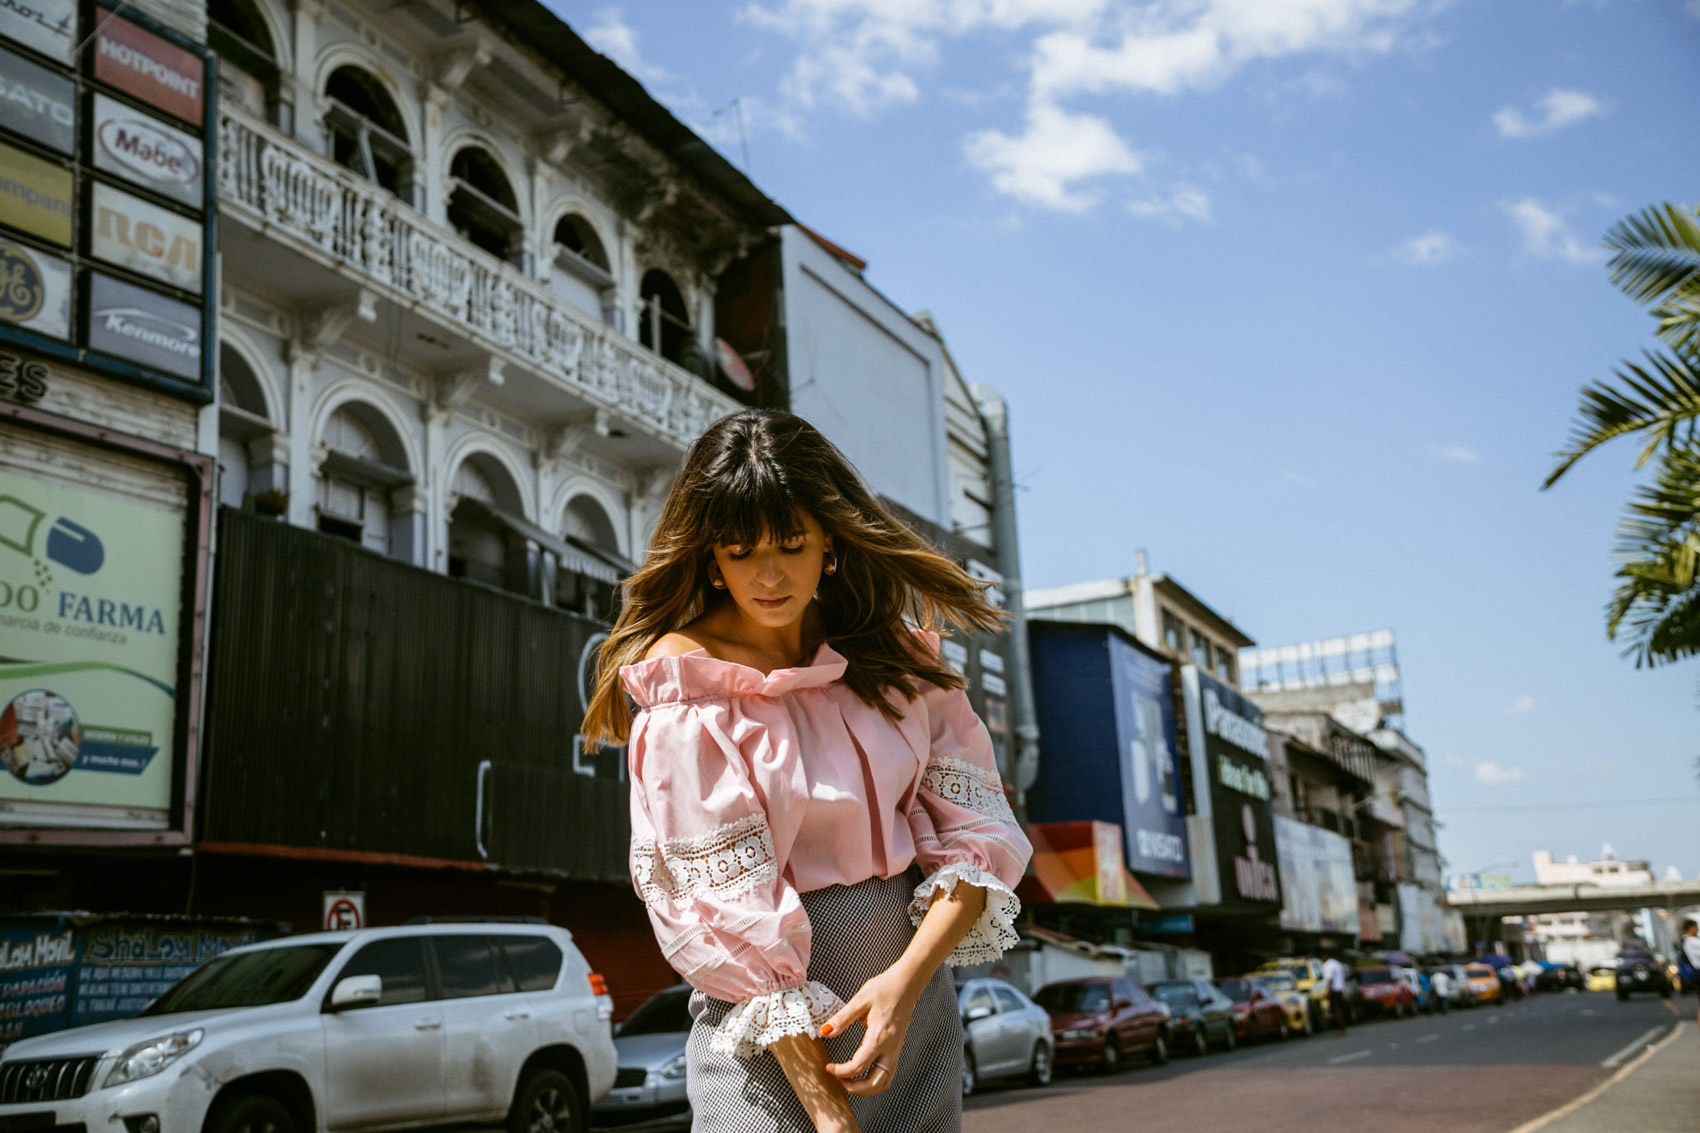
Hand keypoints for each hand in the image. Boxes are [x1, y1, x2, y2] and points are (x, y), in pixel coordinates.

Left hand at [820, 965, 922, 1095]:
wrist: (906, 983)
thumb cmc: (884, 988)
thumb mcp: (860, 1000)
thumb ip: (842, 1018)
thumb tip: (824, 1032)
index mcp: (879, 1037)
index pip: (859, 1066)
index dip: (841, 1072)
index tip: (828, 1067)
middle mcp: (890, 1048)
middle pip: (875, 1083)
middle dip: (855, 1088)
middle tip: (838, 1081)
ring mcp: (896, 1050)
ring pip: (884, 1082)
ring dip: (866, 1088)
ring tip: (849, 1080)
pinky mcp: (897, 1048)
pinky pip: (888, 1073)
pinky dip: (875, 1080)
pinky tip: (862, 1073)